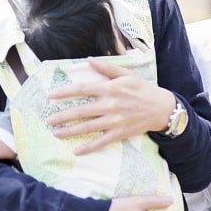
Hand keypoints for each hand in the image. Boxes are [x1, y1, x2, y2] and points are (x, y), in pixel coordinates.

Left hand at [46, 57, 174, 154]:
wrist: (162, 108)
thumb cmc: (143, 90)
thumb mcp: (127, 75)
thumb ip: (107, 68)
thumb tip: (89, 60)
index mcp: (110, 89)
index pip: (82, 89)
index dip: (65, 92)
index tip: (51, 96)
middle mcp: (110, 105)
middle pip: (81, 111)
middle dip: (62, 116)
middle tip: (48, 119)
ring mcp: (114, 121)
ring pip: (88, 127)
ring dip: (70, 131)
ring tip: (56, 133)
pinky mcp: (120, 133)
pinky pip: (101, 142)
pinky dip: (89, 147)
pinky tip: (77, 150)